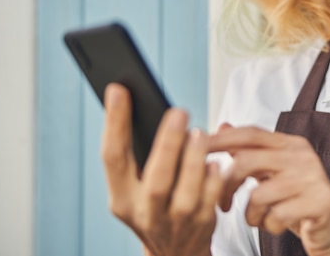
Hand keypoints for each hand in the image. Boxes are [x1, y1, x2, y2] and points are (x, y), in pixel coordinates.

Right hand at [102, 83, 221, 255]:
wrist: (174, 252)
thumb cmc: (154, 205)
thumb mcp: (134, 187)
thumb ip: (138, 154)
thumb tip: (143, 104)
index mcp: (121, 197)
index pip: (113, 157)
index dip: (114, 123)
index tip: (119, 90)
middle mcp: (145, 211)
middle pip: (156, 179)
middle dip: (168, 144)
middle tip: (179, 112)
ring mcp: (175, 222)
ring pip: (186, 192)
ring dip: (194, 160)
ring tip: (199, 134)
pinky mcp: (201, 225)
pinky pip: (210, 201)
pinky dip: (214, 180)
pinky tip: (216, 162)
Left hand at [208, 125, 329, 255]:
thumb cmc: (298, 202)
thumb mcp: (272, 173)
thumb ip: (249, 150)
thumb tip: (223, 126)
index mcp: (290, 144)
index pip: (250, 134)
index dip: (220, 140)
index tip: (193, 147)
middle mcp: (302, 156)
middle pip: (247, 160)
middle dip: (225, 185)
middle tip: (221, 204)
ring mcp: (312, 179)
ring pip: (258, 194)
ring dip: (250, 213)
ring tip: (257, 218)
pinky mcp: (319, 203)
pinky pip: (276, 216)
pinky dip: (267, 226)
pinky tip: (274, 225)